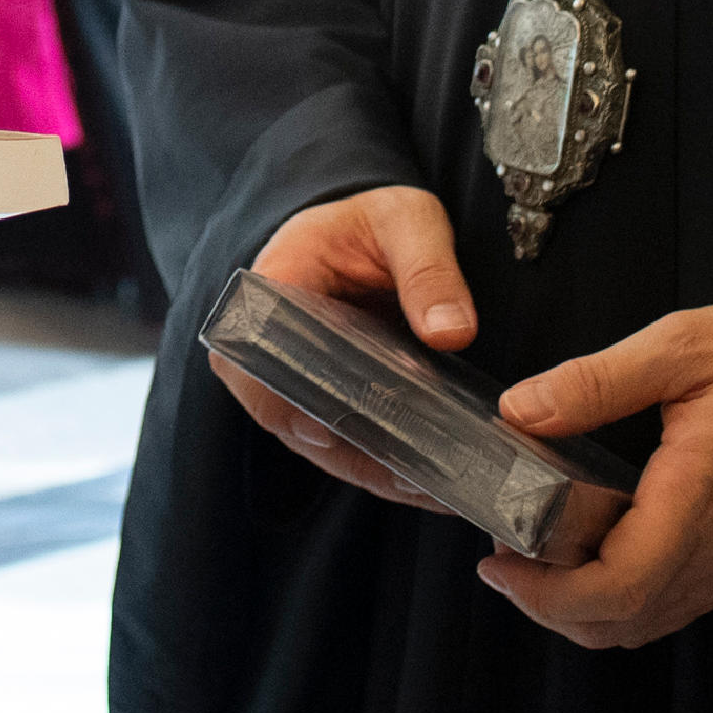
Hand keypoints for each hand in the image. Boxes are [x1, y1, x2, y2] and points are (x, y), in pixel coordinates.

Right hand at [207, 185, 477, 508]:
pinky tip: (441, 487)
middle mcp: (265, 354)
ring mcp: (293, 388)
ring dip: (383, 475)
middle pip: (297, 423)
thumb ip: (428, 269)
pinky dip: (390, 471)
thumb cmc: (371, 219)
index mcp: (267, 297)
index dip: (296, 408)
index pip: (261, 367)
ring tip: (448, 493)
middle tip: (430, 481)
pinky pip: (349, 450)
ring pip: (328, 448)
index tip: (345, 435)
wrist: (358, 230)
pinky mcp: (324, 407)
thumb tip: (451, 332)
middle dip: (363, 458)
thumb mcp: (406, 221)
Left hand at [476, 304, 712, 648]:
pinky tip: (591, 557)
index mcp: (695, 500)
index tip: (500, 563)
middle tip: (502, 565)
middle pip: (622, 622)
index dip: (548, 594)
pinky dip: (620, 601)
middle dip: (550, 609)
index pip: (616, 587)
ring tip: (535, 563)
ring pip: (645, 623)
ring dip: (582, 610)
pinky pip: (671, 606)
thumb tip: (522, 408)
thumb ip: (597, 379)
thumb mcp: (683, 345)